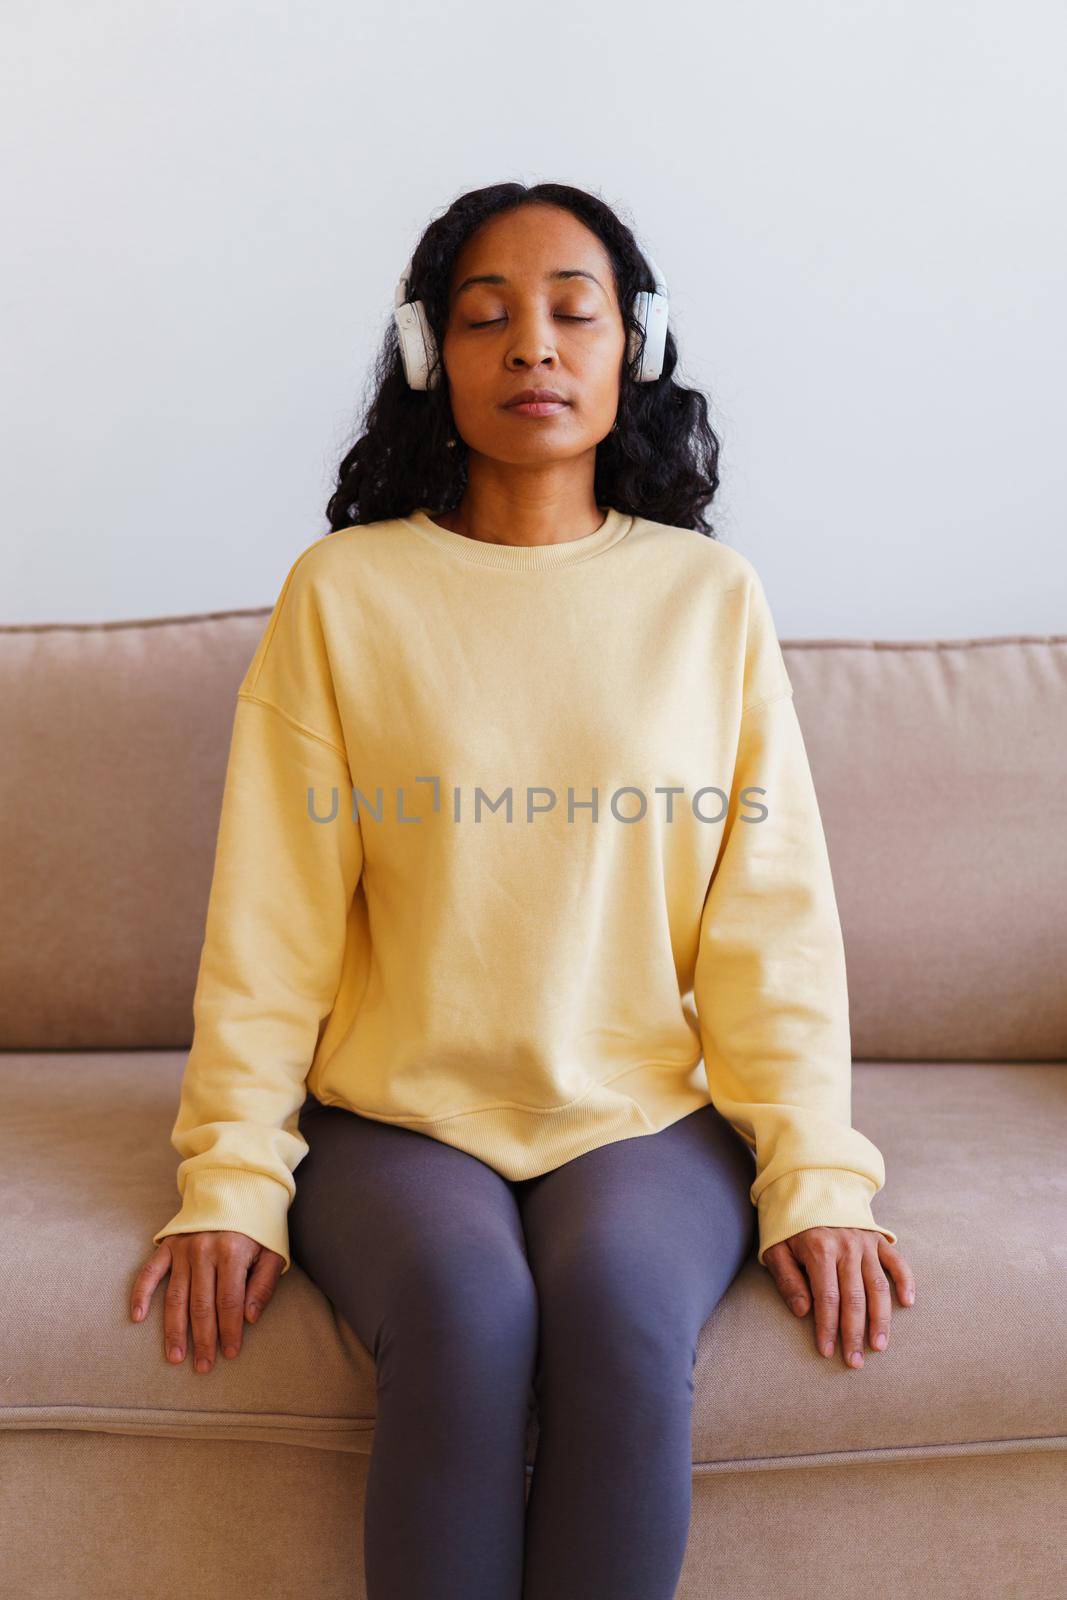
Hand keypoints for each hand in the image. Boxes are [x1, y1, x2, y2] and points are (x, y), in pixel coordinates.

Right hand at [129, 1232, 284, 1371]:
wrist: (237, 1188)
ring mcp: (183, 1248)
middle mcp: (204, 1251)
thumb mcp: (273, 1252)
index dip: (230, 1331)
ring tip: (175, 1356)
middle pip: (201, 1305)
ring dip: (174, 1329)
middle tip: (203, 1367)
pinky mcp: (168, 1245)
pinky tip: (137, 1317)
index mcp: (232, 1252)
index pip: (230, 1302)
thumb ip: (263, 1285)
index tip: (230, 1354)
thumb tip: (250, 1319)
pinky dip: (141, 1293)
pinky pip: (150, 1272)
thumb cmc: (258, 1227)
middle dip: (203, 1339)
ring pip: (176, 1296)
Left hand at [763, 1228, 914, 1368]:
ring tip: (879, 1345)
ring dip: (881, 1319)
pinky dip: (905, 1281)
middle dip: (854, 1334)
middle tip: (855, 1361)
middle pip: (854, 1299)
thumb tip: (803, 1312)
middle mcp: (846, 1247)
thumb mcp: (776, 1249)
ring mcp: (865, 1242)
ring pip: (877, 1287)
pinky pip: (896, 1262)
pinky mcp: (878, 1238)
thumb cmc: (789, 1224)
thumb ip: (788, 1280)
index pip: (826, 1298)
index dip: (827, 1327)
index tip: (827, 1352)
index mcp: (819, 1250)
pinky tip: (908, 1303)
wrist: (808, 1186)